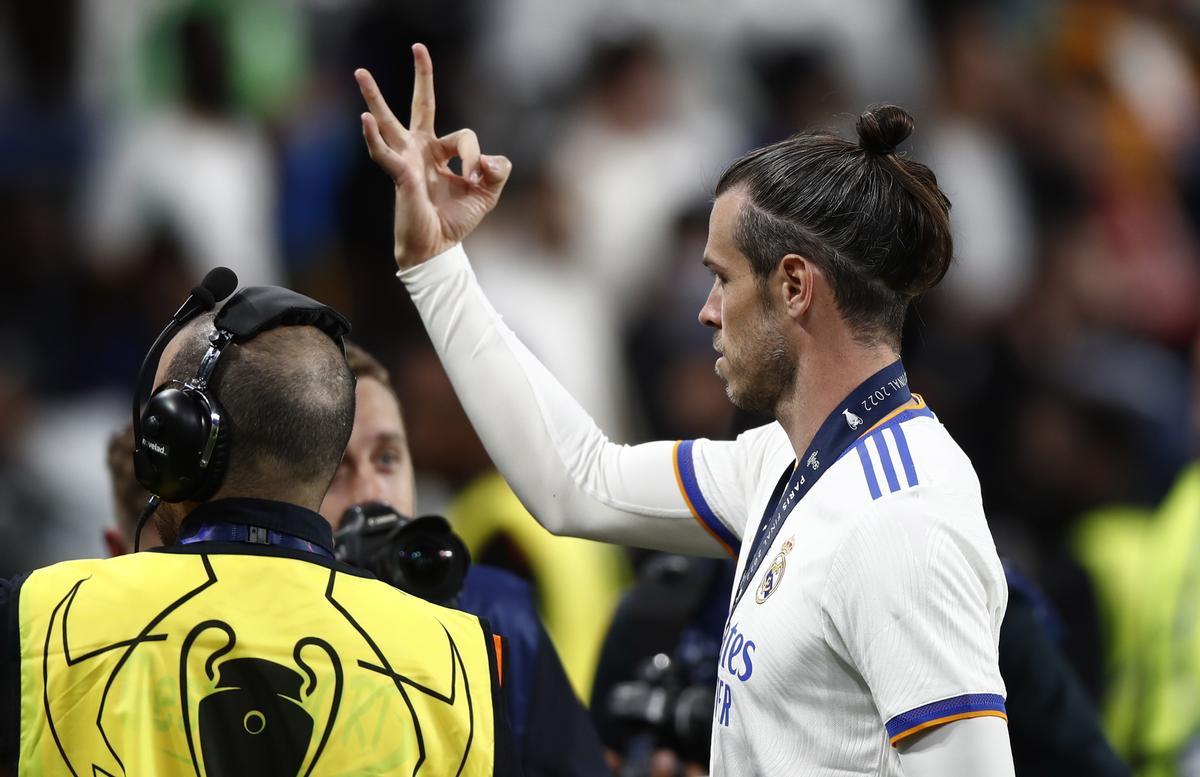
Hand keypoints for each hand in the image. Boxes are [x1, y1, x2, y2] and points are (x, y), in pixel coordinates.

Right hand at [356, 44, 511, 268]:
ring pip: (389, 123)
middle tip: (418, 47)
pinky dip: (373, 137)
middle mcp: (421, 150)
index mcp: (440, 152)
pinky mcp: (399, 175)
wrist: (438, 248)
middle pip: (421, 105)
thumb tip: (492, 160)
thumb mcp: (487, 195)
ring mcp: (406, 160)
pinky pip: (383, 153)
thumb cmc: (456, 221)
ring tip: (360, 72)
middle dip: (422, 77)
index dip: (475, 155)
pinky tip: (365, 119)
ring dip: (374, 97)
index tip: (476, 177)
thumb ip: (497, 173)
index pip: (464, 136)